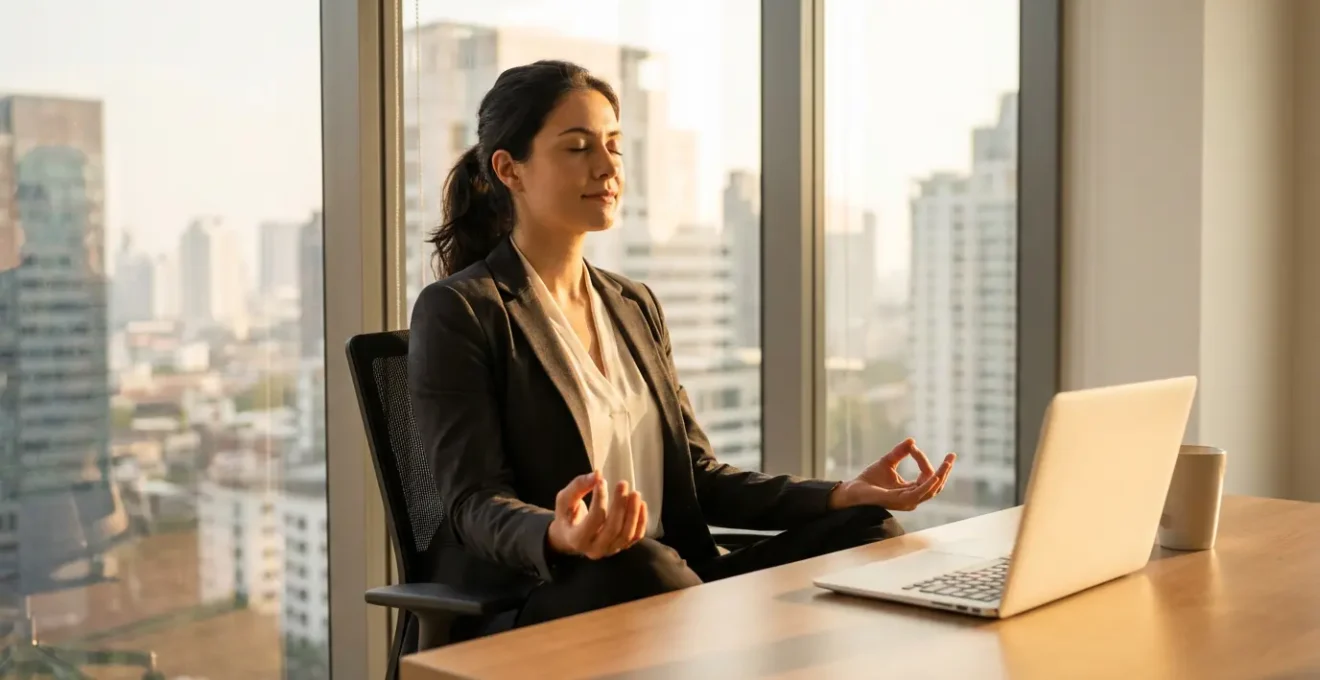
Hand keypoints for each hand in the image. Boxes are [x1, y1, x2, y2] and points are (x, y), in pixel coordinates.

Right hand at [546, 471, 647, 559]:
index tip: (602, 481)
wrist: (570, 537)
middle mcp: (594, 549)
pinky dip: (641, 521)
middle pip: (613, 528)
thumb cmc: (567, 516)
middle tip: (622, 484)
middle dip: (620, 505)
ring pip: (627, 534)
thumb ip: (578, 486)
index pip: (594, 519)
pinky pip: (636, 536)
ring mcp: (610, 550)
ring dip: (633, 512)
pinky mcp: (621, 547)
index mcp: (577, 539)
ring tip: (635, 493)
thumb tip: (598, 474)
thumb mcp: (565, 499)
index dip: (600, 499)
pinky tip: (641, 503)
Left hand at [828, 438, 955, 511]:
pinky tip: (934, 475)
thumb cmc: (869, 479)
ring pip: (931, 490)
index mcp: (910, 490)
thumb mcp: (887, 462)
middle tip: (952, 456)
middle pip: (936, 486)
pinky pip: (919, 494)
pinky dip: (928, 485)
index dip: (923, 461)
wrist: (853, 489)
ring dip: (940, 475)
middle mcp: (912, 497)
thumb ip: (900, 453)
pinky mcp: (899, 500)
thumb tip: (912, 440)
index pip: (926, 476)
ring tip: (947, 463)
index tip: (914, 447)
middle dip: (945, 471)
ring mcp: (907, 501)